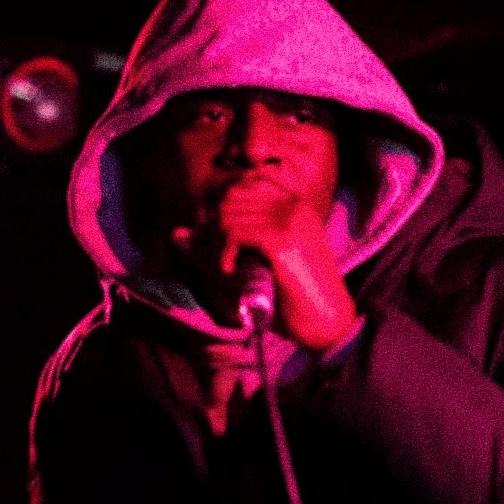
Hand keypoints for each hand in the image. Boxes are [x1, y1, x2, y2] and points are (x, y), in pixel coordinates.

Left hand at [173, 175, 356, 350]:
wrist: (328, 320)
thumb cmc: (295, 295)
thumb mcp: (259, 262)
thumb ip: (225, 242)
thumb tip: (175, 234)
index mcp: (295, 204)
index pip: (244, 183)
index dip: (222, 208)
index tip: (220, 238)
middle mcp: (293, 205)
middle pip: (232, 196)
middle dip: (215, 225)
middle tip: (218, 254)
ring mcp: (289, 221)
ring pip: (230, 214)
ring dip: (218, 241)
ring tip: (225, 265)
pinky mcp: (282, 241)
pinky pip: (236, 232)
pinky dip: (224, 251)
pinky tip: (229, 269)